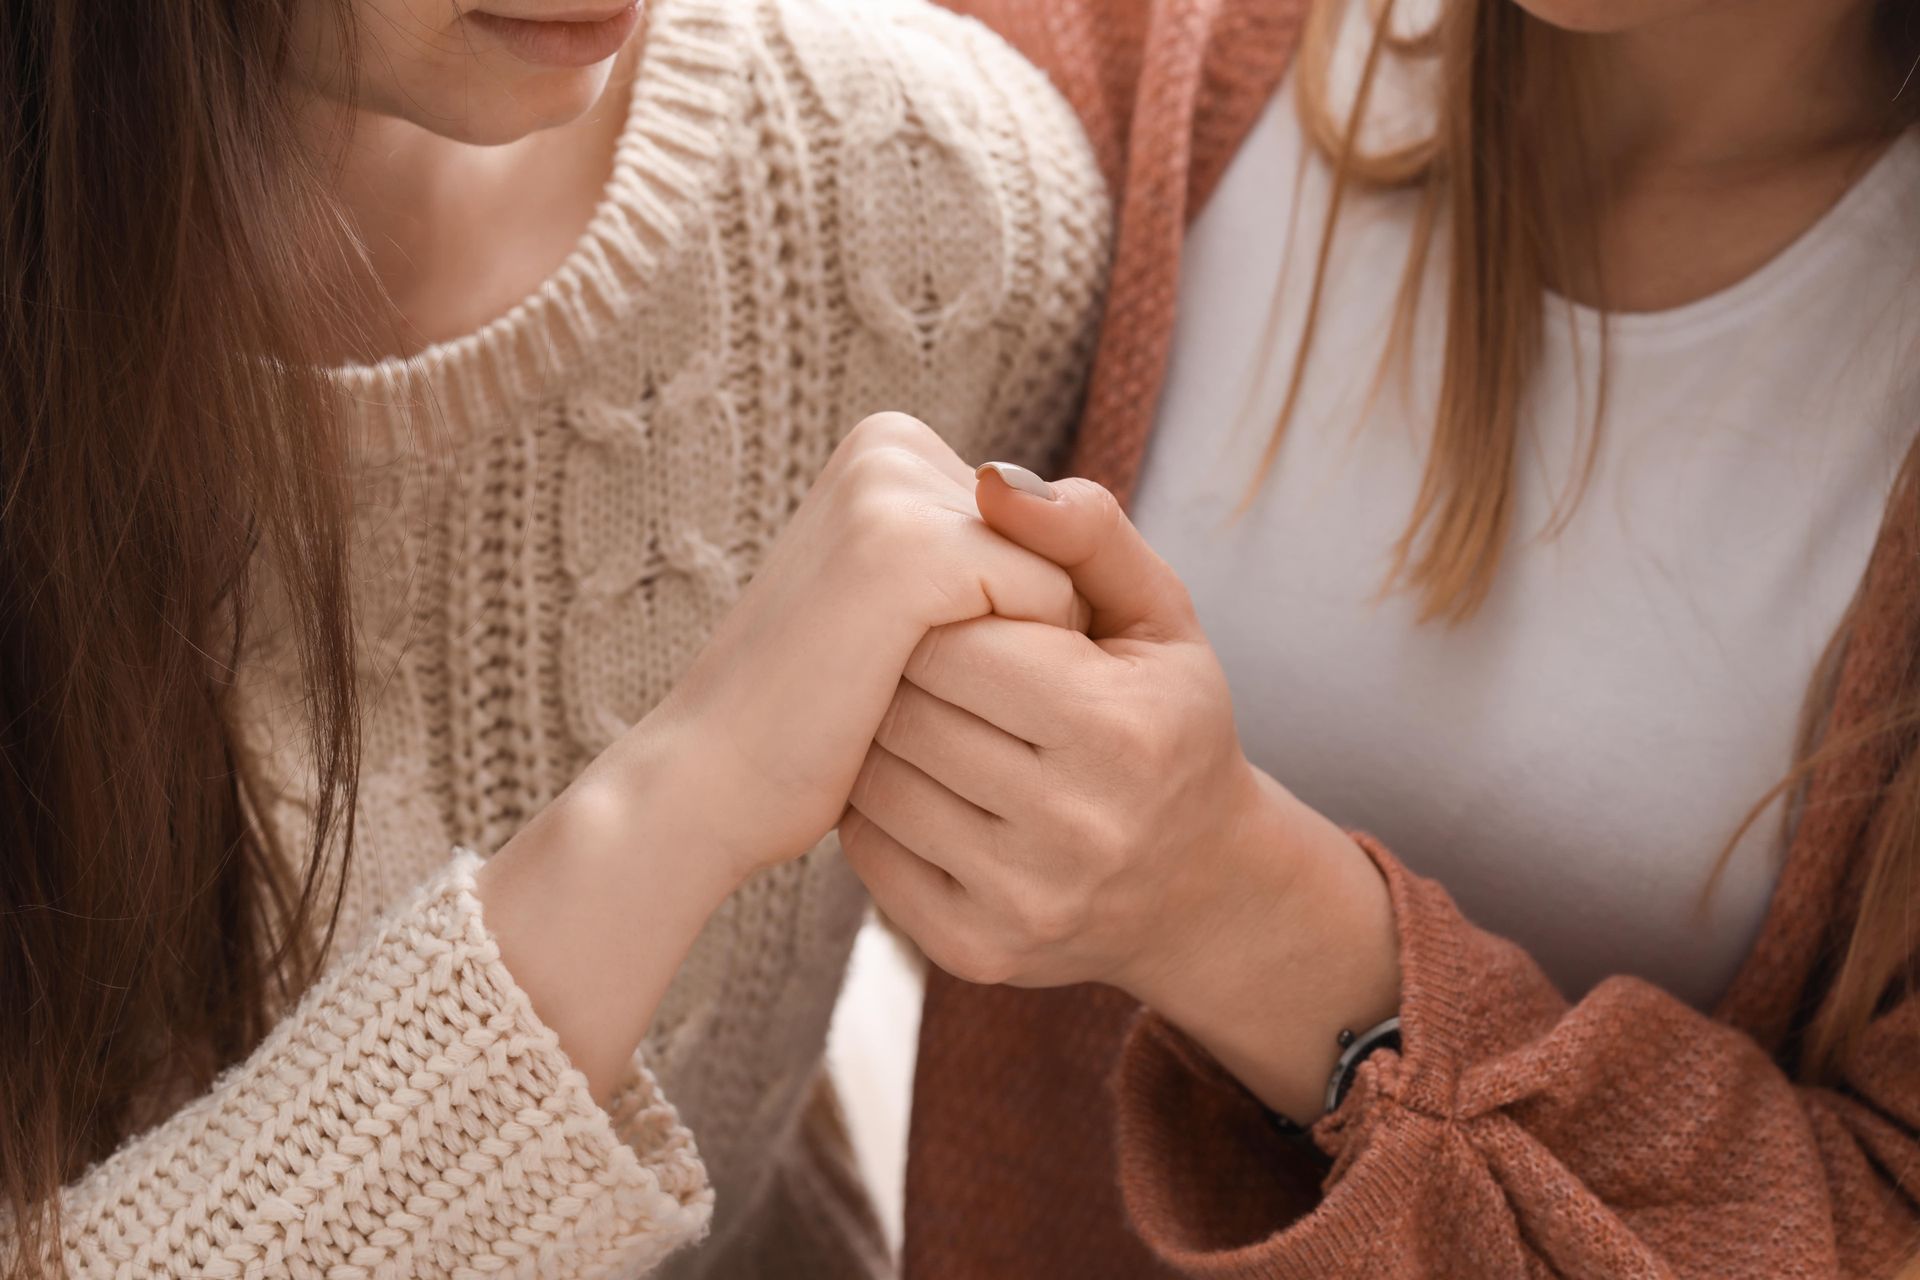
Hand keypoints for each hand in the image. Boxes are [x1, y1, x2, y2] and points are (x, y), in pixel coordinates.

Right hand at [479, 416, 1081, 1098]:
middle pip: (1060, 546)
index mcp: (888, 445)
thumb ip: (991, 562)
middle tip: (896, 676)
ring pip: (1064, 577)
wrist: (710, 782)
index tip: (907, 648)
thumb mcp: (915, 610)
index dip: (1007, 616)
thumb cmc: (821, 714)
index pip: (1042, 529)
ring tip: (903, 687)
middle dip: (1017, 633)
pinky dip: (1014, 676)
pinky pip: (1053, 603)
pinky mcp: (912, 548)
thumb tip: (1086, 568)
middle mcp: (890, 444)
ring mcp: (894, 490)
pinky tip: (921, 701)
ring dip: (1018, 661)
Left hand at [840, 464, 1400, 1120]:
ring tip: (922, 719)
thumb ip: (1084, 530)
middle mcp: (1078, 826)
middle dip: (905, 672)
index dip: (944, 612)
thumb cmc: (1169, 718)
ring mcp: (1024, 899)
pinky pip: (870, 853)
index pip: (958, 640)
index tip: (958, 612)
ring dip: (881, 738)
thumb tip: (987, 476)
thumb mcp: (1158, 613)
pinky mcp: (977, 950)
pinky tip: (920, 786)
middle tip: (924, 661)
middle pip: (909, 711)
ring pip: (877, 781)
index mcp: (1121, 729)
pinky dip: (876, 809)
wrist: (1199, 885)